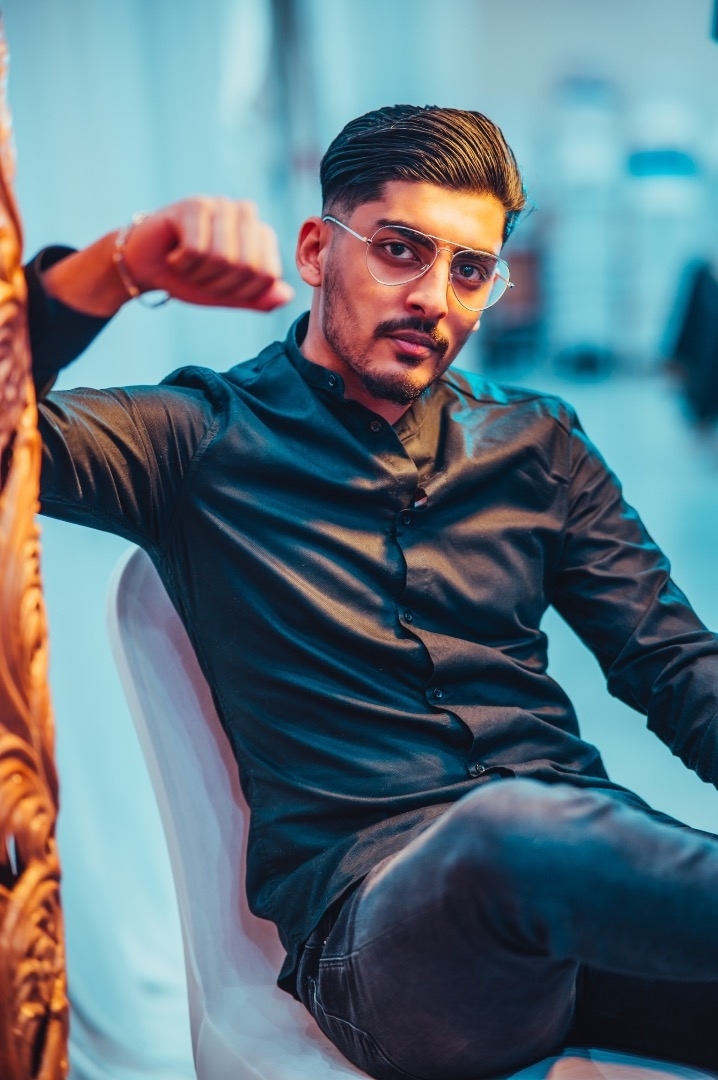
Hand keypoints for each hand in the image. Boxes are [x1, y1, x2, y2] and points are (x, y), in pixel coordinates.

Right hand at [123, 197, 294, 310]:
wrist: (146, 266)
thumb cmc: (190, 278)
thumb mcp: (228, 296)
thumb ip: (259, 298)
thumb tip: (287, 296)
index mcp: (261, 235)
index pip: (268, 275)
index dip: (242, 292)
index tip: (220, 286)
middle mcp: (246, 215)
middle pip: (248, 267)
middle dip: (219, 284)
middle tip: (199, 276)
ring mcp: (221, 206)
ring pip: (224, 257)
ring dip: (200, 274)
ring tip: (187, 264)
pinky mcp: (194, 204)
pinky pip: (197, 248)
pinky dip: (182, 263)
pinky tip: (174, 254)